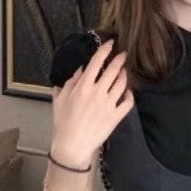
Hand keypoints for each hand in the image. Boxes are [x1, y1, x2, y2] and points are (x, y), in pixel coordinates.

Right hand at [51, 39, 133, 162]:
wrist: (72, 146)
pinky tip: (128, 92)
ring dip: (124, 75)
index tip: (110, 43)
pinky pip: (128, 102)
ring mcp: (108, 105)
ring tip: (124, 72)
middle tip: (123, 54)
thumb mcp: (60, 100)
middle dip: (119, 59)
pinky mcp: (115, 116)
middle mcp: (97, 93)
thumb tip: (80, 70)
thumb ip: (70, 82)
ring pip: (122, 84)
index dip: (105, 50)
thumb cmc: (63, 124)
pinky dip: (130, 95)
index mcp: (83, 87)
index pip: (96, 62)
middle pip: (113, 70)